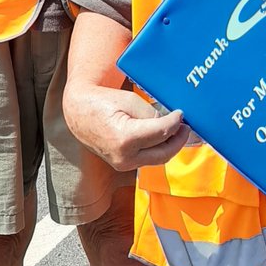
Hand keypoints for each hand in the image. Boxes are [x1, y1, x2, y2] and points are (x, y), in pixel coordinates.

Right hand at [63, 84, 190, 171]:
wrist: (79, 112)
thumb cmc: (103, 102)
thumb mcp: (130, 101)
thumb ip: (152, 114)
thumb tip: (170, 123)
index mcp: (125, 139)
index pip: (162, 133)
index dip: (176, 122)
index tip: (182, 114)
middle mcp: (124, 157)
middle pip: (164, 153)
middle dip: (178, 140)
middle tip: (186, 126)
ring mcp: (123, 164)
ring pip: (157, 159)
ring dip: (170, 146)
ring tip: (177, 130)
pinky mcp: (122, 164)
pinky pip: (147, 159)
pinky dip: (158, 149)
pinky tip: (163, 137)